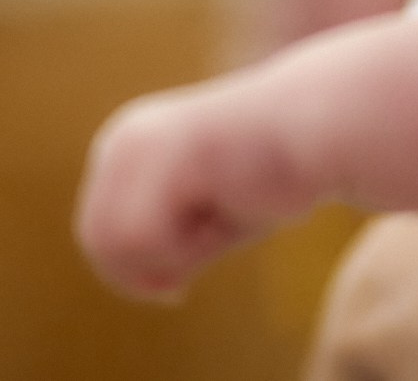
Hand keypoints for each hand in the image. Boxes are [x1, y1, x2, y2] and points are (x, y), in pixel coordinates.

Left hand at [73, 80, 311, 298]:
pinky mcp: (165, 157)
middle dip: (141, 274)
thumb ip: (168, 240)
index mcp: (124, 146)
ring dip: (174, 258)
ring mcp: (140, 148)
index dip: (131, 275)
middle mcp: (122, 142)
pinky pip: (152, 239)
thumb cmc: (269, 172)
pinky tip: (231, 212)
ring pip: (120, 245)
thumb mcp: (204, 216)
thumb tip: (142, 283)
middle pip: (99, 242)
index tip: (174, 293)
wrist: (318, 123)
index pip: (98, 232)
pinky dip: (193, 247)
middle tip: (182, 287)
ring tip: (221, 230)